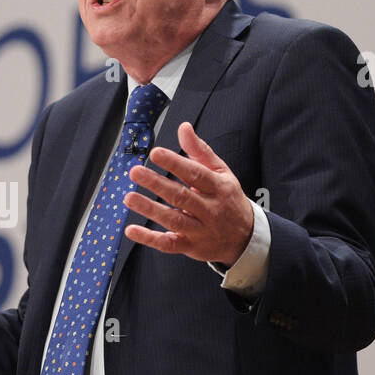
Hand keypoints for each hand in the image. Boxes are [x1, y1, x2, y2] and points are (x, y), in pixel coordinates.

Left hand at [123, 122, 252, 266]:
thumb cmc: (228, 199)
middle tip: (136, 172)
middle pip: (181, 197)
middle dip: (157, 184)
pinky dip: (149, 238)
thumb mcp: (221, 172)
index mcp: (219, 188)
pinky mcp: (190, 246)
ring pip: (174, 220)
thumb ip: (200, 151)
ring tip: (129, 197)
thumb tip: (184, 128)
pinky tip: (132, 230)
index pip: (195, 174)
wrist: (245, 237)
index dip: (175, 163)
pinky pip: (168, 244)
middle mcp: (210, 210)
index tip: (156, 153)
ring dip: (150, 209)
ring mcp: (200, 230)